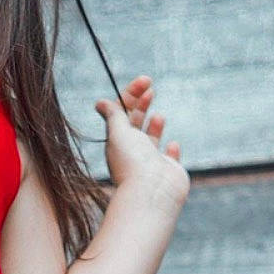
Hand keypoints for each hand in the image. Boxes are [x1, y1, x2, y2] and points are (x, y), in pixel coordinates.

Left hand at [96, 78, 189, 204]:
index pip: (122, 113)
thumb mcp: (118, 132)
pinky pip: (169, 158)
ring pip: (151, 139)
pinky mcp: (169, 170)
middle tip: (149, 87)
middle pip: (135, 123)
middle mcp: (133, 151)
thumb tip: (100, 103)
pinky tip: (172, 144)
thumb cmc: (133, 163)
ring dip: (154, 125)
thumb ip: (114, 116)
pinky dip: (171, 150)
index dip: (131, 95)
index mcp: (118, 141)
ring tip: (158, 116)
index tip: (144, 81)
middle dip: (141, 104)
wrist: (151, 193)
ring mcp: (151, 161)